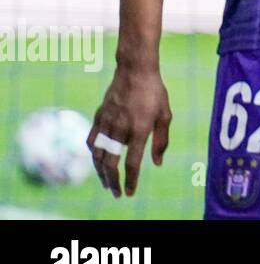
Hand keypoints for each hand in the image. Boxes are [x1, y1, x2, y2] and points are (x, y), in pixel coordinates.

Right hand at [86, 63, 171, 196]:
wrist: (134, 70)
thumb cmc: (154, 92)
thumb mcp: (165, 114)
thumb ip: (161, 140)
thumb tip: (157, 163)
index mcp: (140, 128)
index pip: (132, 162)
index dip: (131, 179)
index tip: (129, 192)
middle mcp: (121, 128)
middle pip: (111, 163)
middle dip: (113, 182)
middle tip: (117, 193)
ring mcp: (107, 122)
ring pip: (97, 155)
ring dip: (100, 172)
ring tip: (107, 183)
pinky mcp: (98, 116)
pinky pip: (90, 140)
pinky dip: (92, 154)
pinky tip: (96, 161)